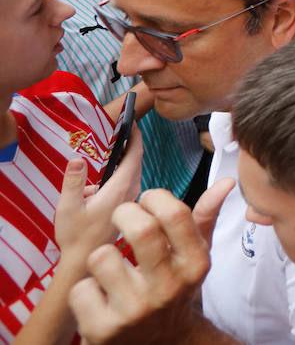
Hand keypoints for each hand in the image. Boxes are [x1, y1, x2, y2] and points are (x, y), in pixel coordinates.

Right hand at [54, 127, 143, 261]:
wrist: (83, 262)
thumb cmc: (76, 236)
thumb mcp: (68, 208)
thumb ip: (73, 183)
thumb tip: (78, 159)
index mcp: (120, 188)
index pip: (135, 155)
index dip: (135, 136)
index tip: (133, 120)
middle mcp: (131, 191)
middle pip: (137, 160)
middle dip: (131, 142)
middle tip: (123, 126)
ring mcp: (131, 198)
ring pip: (134, 170)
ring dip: (127, 156)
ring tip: (116, 142)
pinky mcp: (126, 204)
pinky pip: (129, 180)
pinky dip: (123, 169)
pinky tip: (109, 169)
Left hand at [68, 178, 234, 344]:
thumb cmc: (173, 290)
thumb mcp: (193, 257)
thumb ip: (204, 218)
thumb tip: (225, 182)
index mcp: (194, 265)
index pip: (175, 214)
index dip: (154, 197)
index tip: (147, 202)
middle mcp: (169, 287)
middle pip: (140, 228)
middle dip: (123, 213)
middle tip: (123, 219)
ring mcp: (136, 310)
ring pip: (101, 256)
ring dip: (101, 258)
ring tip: (112, 269)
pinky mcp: (104, 329)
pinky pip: (81, 289)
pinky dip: (86, 291)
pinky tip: (101, 299)